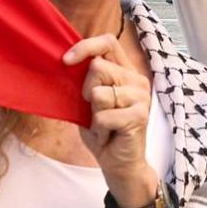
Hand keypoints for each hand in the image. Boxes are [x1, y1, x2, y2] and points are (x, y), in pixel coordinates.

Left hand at [64, 32, 157, 205]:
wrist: (120, 165)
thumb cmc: (104, 132)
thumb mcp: (90, 103)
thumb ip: (86, 82)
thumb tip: (67, 63)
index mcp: (125, 71)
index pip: (108, 42)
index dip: (85, 46)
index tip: (66, 61)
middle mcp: (136, 80)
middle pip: (98, 67)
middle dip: (85, 92)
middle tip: (95, 112)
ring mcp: (140, 96)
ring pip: (99, 92)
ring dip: (93, 115)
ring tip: (103, 126)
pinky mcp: (139, 115)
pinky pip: (103, 116)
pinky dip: (99, 130)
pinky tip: (109, 136)